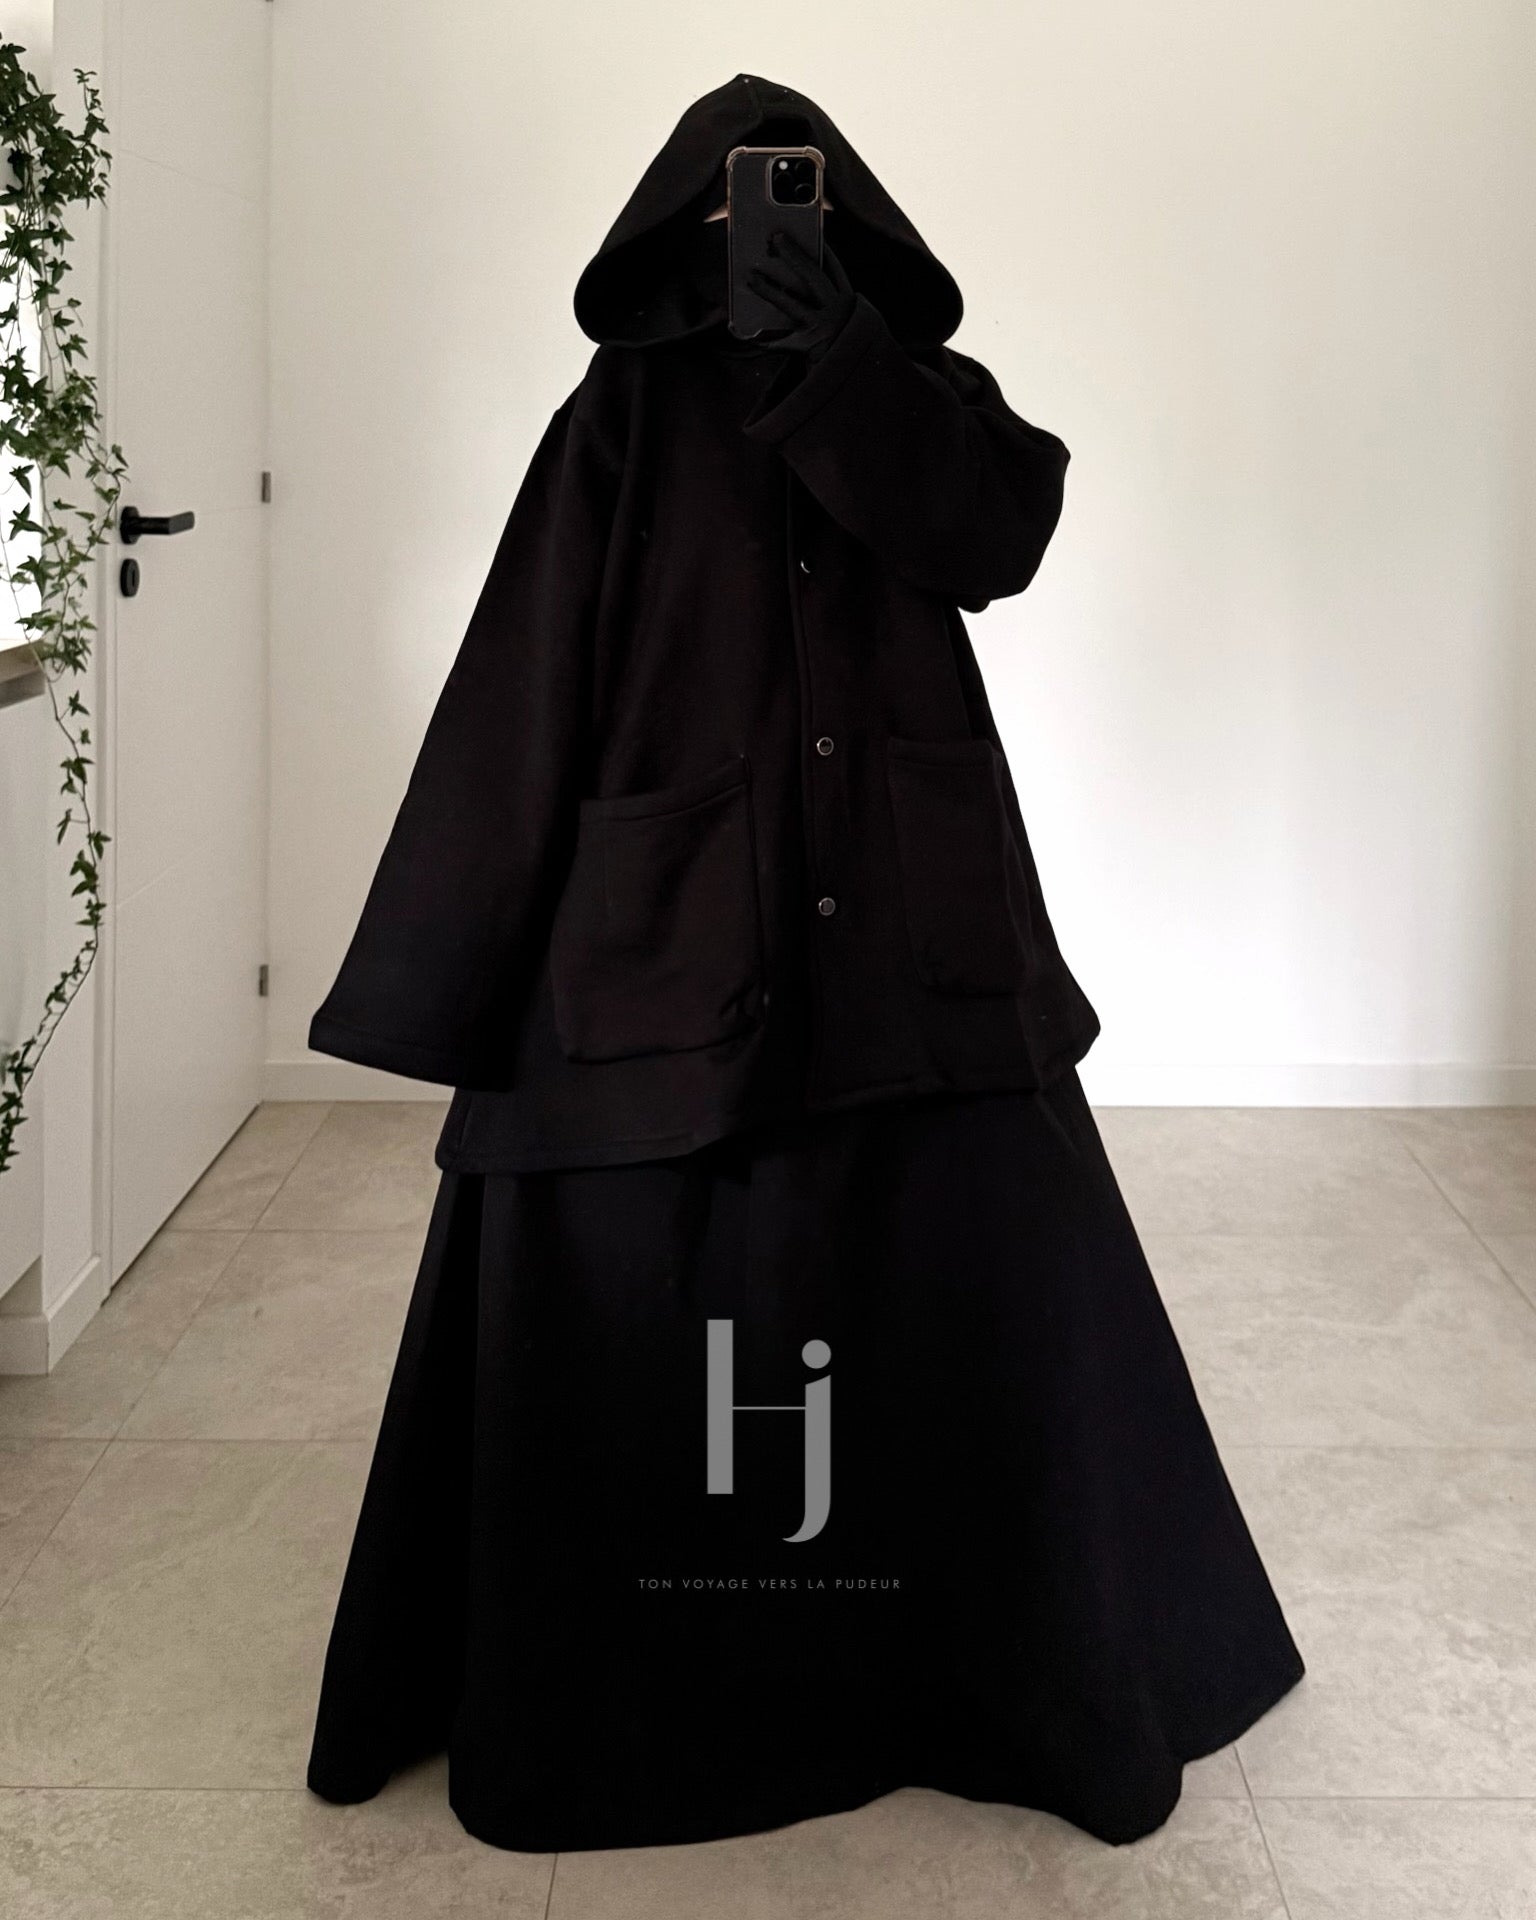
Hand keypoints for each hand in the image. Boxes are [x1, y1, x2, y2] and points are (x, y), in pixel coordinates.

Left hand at [745, 230, 856, 357]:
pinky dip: (764, 340)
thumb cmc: (836, 346)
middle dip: (794, 255)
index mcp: (847, 301)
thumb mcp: (835, 319)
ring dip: (770, 290)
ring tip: (750, 277)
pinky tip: (745, 334)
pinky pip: (781, 342)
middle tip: (775, 238)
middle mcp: (838, 312)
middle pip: (814, 277)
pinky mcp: (810, 348)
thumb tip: (789, 282)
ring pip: (792, 304)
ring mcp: (824, 329)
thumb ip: (821, 301)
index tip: (808, 231)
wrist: (846, 379)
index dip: (822, 250)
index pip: (835, 269)